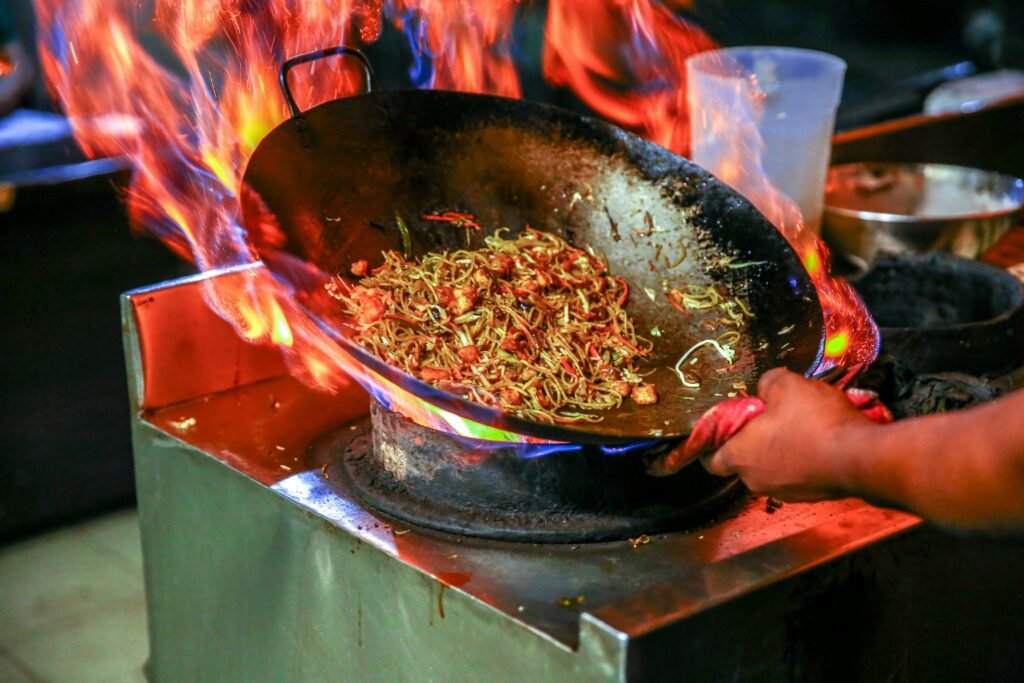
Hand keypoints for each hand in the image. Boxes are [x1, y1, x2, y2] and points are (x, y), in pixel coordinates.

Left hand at [702, 368, 878, 500]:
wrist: (861, 458)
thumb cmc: (816, 423)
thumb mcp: (787, 385)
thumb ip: (767, 383)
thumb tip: (766, 388)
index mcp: (740, 455)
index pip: (709, 459)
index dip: (711, 444)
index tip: (720, 430)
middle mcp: (756, 479)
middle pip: (741, 461)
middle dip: (750, 441)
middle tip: (765, 419)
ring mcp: (783, 491)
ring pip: (770, 467)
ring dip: (777, 450)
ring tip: (796, 425)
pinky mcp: (809, 495)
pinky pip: (795, 474)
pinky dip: (799, 460)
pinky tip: (816, 440)